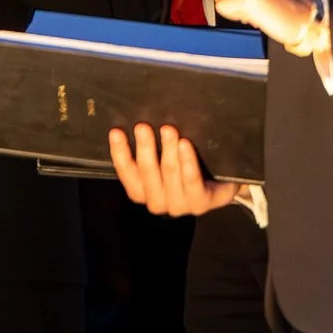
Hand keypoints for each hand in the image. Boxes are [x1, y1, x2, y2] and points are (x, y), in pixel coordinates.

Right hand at [108, 123, 241, 215]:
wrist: (216, 190)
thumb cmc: (181, 172)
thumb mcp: (159, 166)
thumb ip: (146, 153)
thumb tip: (132, 126)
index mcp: (140, 193)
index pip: (126, 172)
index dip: (120, 151)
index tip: (116, 132)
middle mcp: (156, 203)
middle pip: (147, 171)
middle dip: (144, 147)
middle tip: (142, 126)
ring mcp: (179, 205)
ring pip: (170, 173)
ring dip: (167, 149)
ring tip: (168, 129)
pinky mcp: (200, 203)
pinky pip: (192, 180)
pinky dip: (187, 161)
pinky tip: (184, 145)